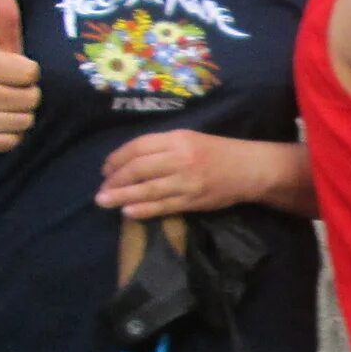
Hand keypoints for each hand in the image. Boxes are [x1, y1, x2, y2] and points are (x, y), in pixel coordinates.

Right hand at [0, 0, 41, 150]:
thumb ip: (3, 15)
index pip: (31, 72)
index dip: (25, 70)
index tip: (10, 69)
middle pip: (32, 98)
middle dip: (24, 91)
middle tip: (6, 88)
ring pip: (26, 120)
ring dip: (19, 112)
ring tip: (1, 103)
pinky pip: (15, 140)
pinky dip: (11, 132)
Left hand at [96, 129, 270, 217]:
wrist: (249, 169)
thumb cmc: (217, 152)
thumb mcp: (189, 139)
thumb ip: (162, 148)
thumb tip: (129, 161)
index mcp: (178, 139)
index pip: (139, 147)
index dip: (117, 158)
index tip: (105, 168)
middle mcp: (180, 158)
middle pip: (139, 168)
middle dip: (115, 179)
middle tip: (101, 189)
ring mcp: (187, 181)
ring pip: (147, 189)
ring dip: (122, 196)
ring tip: (104, 201)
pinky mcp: (193, 200)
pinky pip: (163, 206)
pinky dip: (143, 209)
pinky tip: (128, 212)